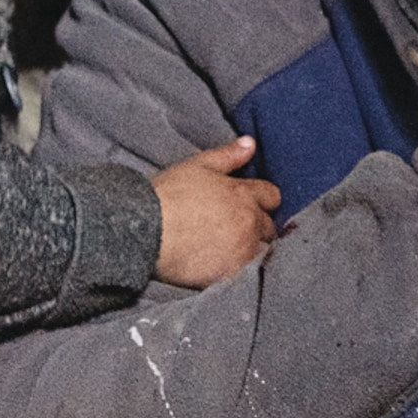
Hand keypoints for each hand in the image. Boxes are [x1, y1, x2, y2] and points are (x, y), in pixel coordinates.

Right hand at [151, 135, 283, 287]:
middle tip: (234, 231)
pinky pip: (246, 274)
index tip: (249, 206)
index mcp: (243, 194)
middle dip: (257, 227)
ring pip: (260, 252)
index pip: (272, 196)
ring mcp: (242, 250)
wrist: (145, 232)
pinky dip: (238, 271)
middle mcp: (248, 222)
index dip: (262, 200)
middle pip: (268, 227)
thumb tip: (251, 143)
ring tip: (227, 251)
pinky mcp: (231, 274)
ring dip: (249, 250)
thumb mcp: (197, 166)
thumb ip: (228, 155)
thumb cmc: (167, 196)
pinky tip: (221, 267)